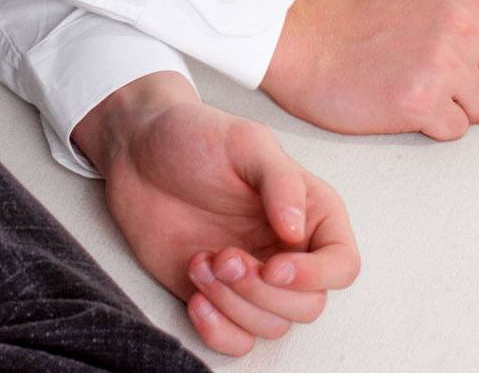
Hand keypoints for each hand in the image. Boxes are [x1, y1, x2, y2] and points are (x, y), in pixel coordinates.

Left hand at [73, 72, 359, 356]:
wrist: (137, 151)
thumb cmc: (194, 136)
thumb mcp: (244, 141)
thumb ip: (280, 180)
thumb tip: (297, 230)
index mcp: (309, 210)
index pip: (342, 264)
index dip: (315, 275)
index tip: (274, 266)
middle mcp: (288, 249)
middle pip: (308, 305)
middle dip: (262, 291)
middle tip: (224, 257)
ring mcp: (254, 277)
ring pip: (271, 326)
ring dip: (234, 304)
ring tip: (202, 262)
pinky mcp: (219, 297)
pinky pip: (238, 341)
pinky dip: (219, 331)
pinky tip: (195, 298)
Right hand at [260, 0, 478, 140]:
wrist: (306, 38)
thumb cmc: (360, 11)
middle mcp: (462, 22)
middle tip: (440, 66)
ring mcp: (443, 64)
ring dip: (459, 103)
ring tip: (422, 81)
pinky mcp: (421, 103)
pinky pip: (457, 129)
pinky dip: (434, 121)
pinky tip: (407, 98)